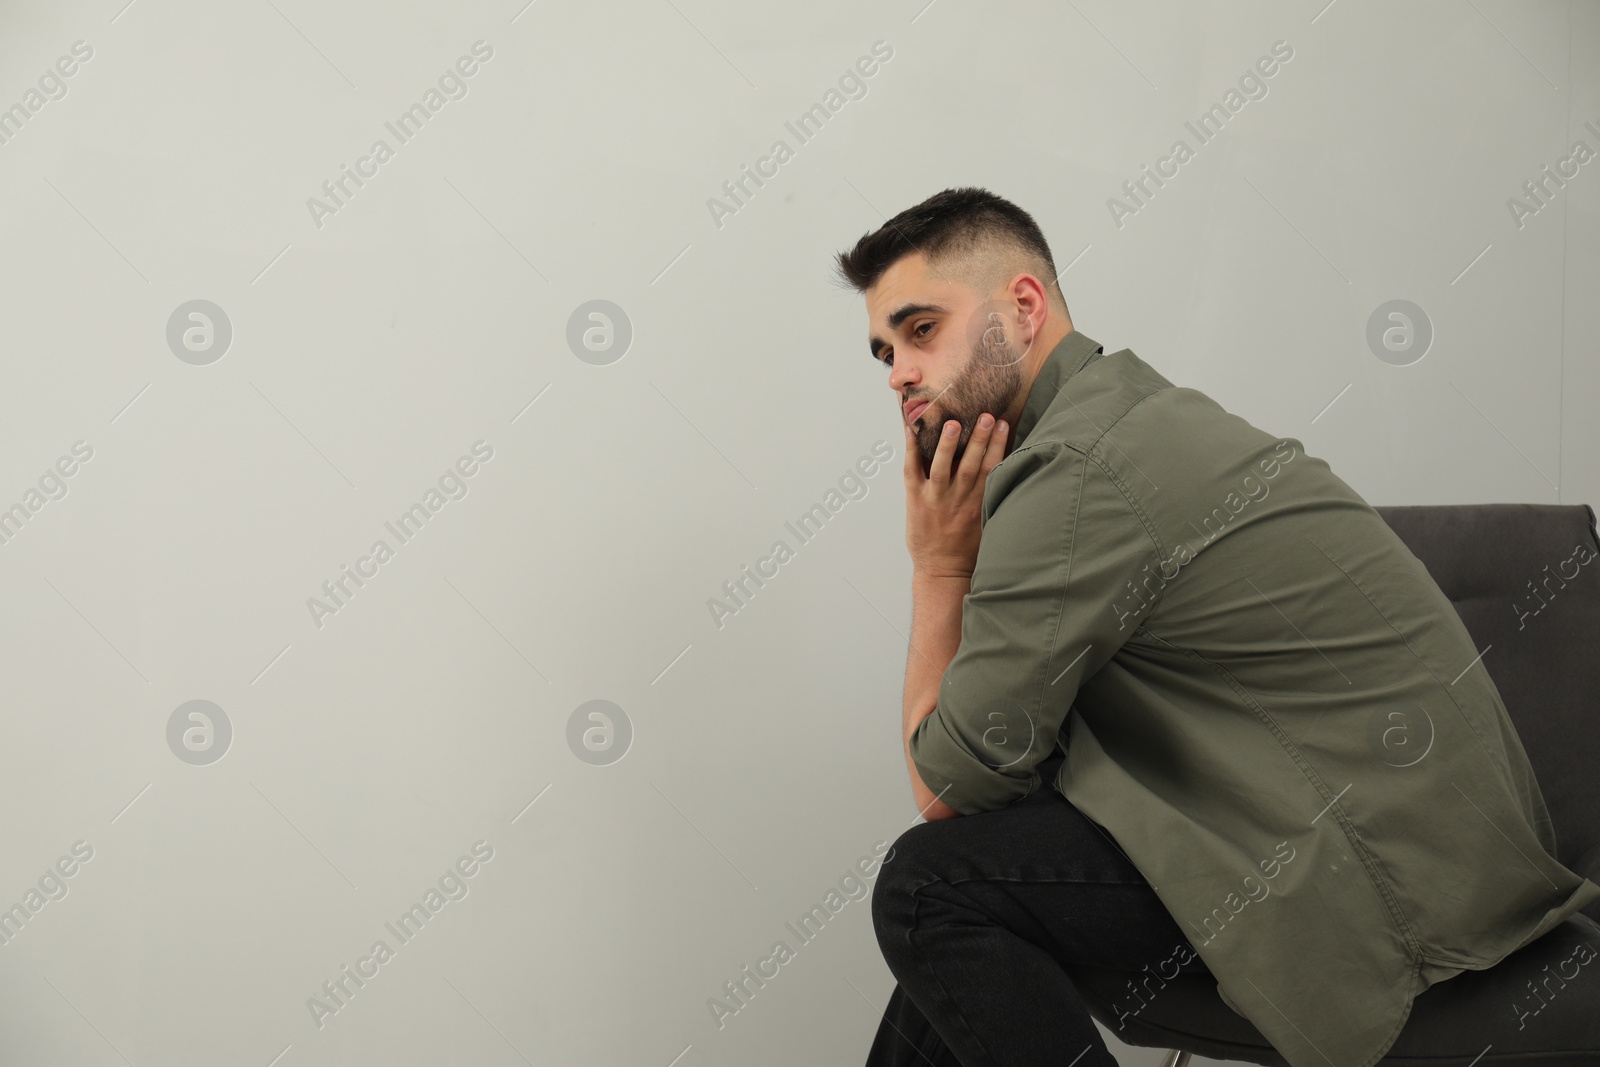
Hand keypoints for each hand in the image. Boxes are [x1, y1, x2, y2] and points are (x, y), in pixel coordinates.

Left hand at [904, 413, 1007, 578]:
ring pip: (942, 467)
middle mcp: (959, 499)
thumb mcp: (986, 522)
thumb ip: (991, 497)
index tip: (1004, 425)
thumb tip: (1000, 470)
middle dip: (980, 439)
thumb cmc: (967, 549)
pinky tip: (910, 430)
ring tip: (953, 423)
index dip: (999, 446)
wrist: (943, 570)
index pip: (992, 469)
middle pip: (971, 464)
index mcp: (979, 503)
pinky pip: (912, 470)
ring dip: (948, 444)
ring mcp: (936, 499)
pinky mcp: (916, 500)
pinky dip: (910, 450)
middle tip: (986, 416)